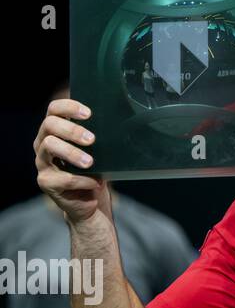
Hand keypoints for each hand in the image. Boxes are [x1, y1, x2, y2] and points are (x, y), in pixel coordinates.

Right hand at [33, 98, 110, 226]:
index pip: (54, 109)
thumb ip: (99, 135)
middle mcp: (44, 143)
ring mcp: (42, 162)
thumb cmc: (96, 169)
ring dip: (72, 153)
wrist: (91, 200)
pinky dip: (82, 180)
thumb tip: (117, 123)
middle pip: (49, 125)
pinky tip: (95, 182)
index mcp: (56, 131)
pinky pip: (62, 178)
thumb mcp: (99, 149)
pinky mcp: (46, 182)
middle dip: (72, 130)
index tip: (88, 113)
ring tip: (90, 163)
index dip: (68, 107)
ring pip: (49, 146)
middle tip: (92, 139)